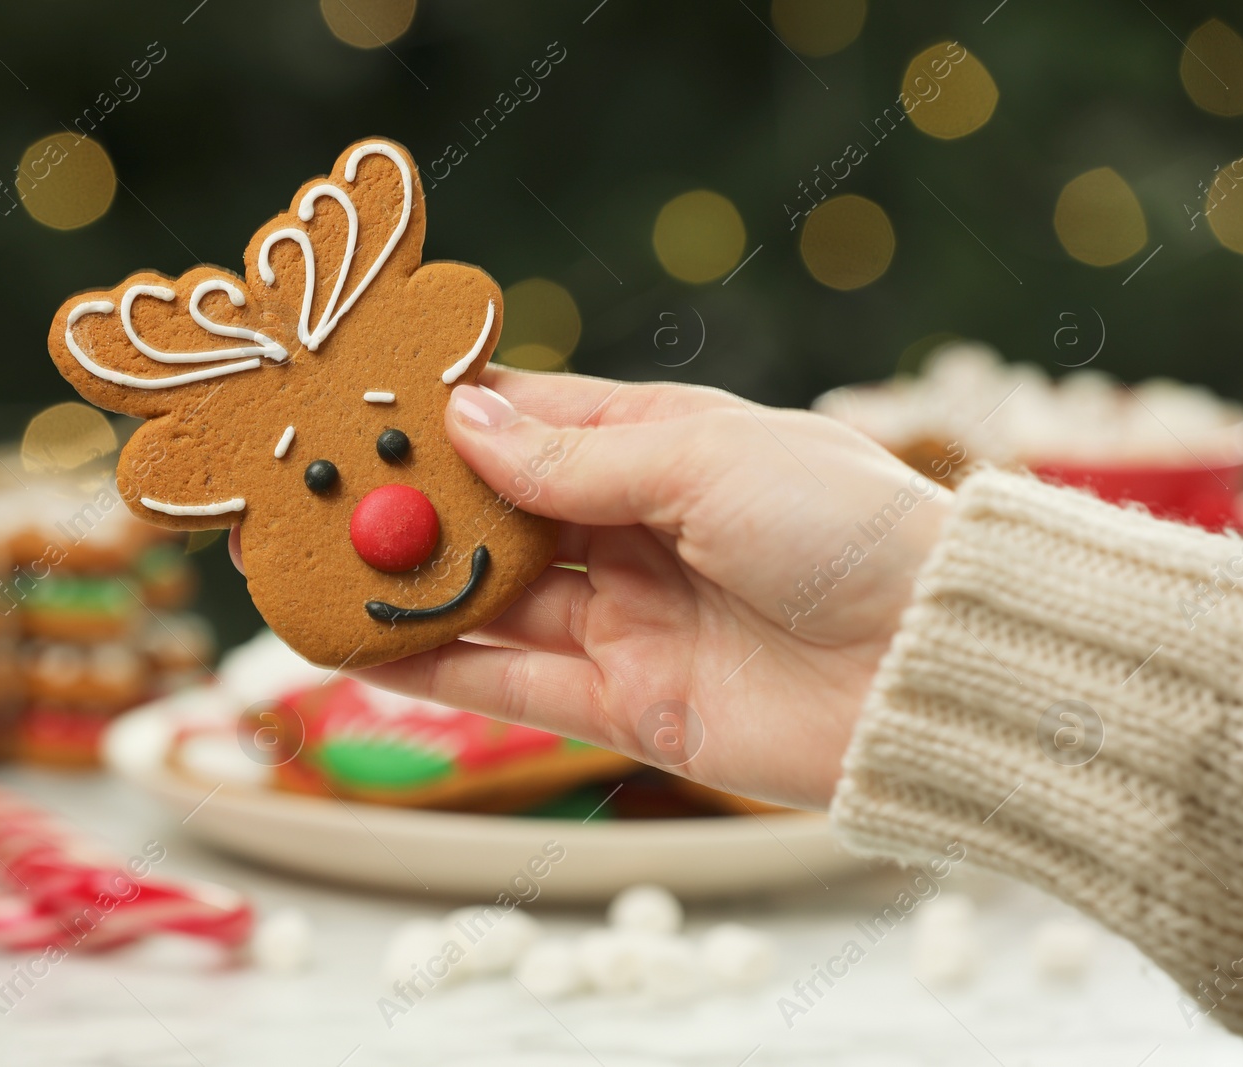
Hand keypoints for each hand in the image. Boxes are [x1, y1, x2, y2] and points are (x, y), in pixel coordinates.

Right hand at [350, 367, 954, 809]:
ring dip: (408, 592)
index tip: (359, 410)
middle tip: (310, 499)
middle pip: (496, 517)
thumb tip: (463, 424)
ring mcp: (628, 620)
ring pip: (492, 604)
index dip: (445, 418)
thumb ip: (576, 460)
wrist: (932, 668)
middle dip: (409, 511)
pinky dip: (438, 674)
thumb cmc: (843, 529)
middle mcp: (635, 531)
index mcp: (662, 447)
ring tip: (313, 576)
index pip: (530, 421)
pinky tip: (366, 652)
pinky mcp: (627, 705)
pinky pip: (513, 688)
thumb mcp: (705, 460)